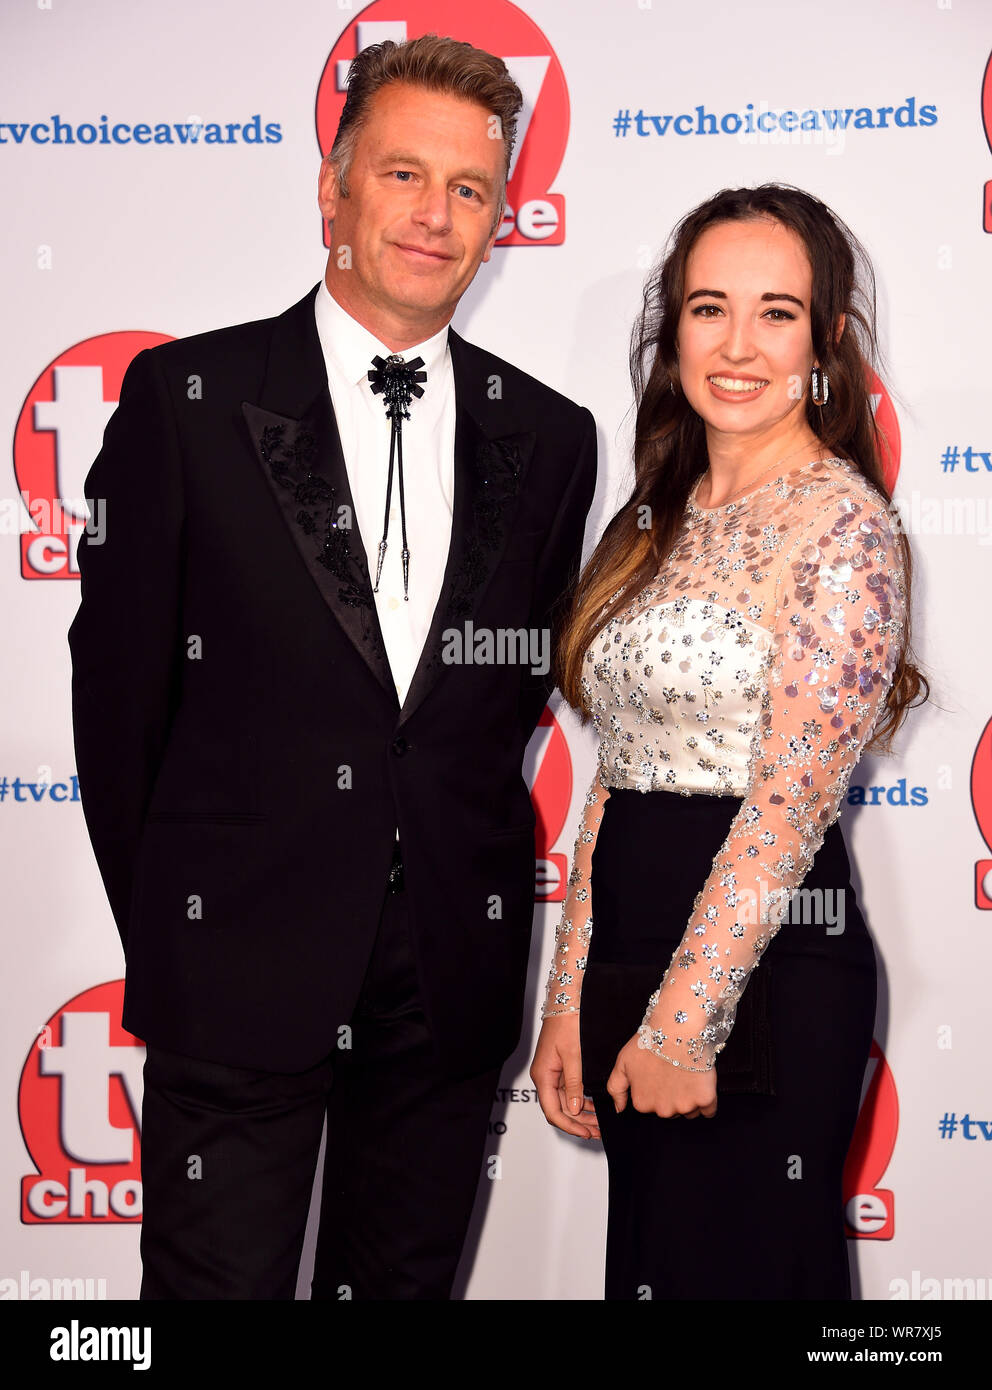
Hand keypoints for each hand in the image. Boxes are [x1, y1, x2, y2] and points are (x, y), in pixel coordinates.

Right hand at [530, 1014, 599, 1139]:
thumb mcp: (573, 1056)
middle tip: (597, 1132)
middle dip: (577, 1123)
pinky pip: (568, 1091)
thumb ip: (574, 1084)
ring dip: (581, 1114)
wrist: (567, 1002)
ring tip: (598, 1123)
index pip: (553, 1111)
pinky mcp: (559, 1068)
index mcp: (543, 1075)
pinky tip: (593, 1107)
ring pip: (565, 1102)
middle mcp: (544, 1076)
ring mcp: (552, 1072)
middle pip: (558, 1109)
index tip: (586, 1133)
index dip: (569, 1125)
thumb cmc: (567, 1024)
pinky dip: (580, 1100)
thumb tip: (575, 1109)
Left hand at [606, 1034, 716, 1118]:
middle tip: (675, 1072)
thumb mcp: (622, 1062)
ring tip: (688, 1074)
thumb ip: (615, 1088)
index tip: (661, 1074)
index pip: (653, 1106)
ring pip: (690, 1111)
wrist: (676, 1029)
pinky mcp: (705, 1100)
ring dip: (691, 1099)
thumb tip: (618, 1110)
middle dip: (674, 1096)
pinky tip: (702, 1083)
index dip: (658, 1089)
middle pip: (672, 1111)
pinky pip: (709, 1110)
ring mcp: (685, 1107)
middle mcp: (663, 1111)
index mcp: (643, 1103)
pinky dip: (708, 1100)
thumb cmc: (650, 1042)